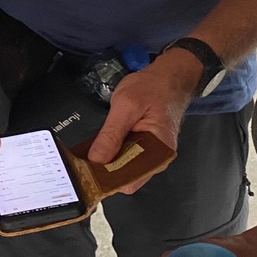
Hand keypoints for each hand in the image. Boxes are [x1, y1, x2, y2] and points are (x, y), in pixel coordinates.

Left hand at [86, 49, 199, 191]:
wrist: (170, 75)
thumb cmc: (152, 87)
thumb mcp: (126, 105)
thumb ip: (111, 135)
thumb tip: (96, 160)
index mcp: (159, 152)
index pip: (129, 181)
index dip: (107, 178)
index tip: (87, 169)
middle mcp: (159, 158)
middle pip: (127, 177)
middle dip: (107, 169)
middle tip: (86, 158)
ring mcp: (154, 154)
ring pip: (127, 168)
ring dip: (111, 160)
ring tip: (95, 149)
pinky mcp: (148, 147)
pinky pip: (130, 157)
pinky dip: (117, 152)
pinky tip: (106, 143)